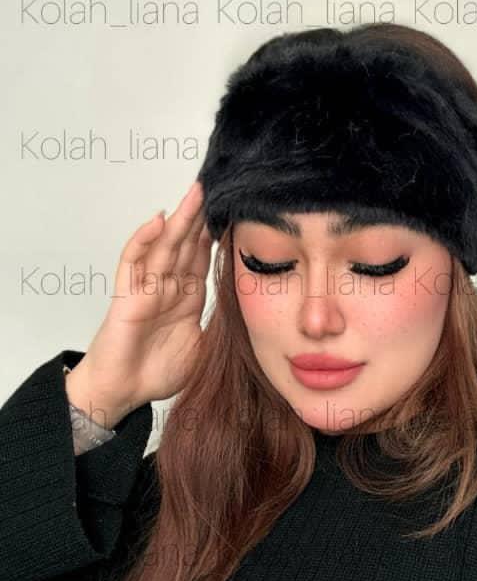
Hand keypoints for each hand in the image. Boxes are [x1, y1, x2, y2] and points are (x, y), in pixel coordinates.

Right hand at [65, 179, 212, 429]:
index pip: (203, 259)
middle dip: (201, 217)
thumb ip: (220, 329)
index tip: (234, 213)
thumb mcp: (203, 349)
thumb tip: (250, 318)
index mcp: (186, 298)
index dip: (216, 236)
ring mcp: (146, 289)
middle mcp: (167, 287)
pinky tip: (158, 221)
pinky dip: (143, 240)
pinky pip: (133, 262)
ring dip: (179, 219)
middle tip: (219, 188)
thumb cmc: (156, 373)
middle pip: (186, 244)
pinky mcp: (127, 297)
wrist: (122, 393)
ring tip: (196, 193)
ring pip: (165, 246)